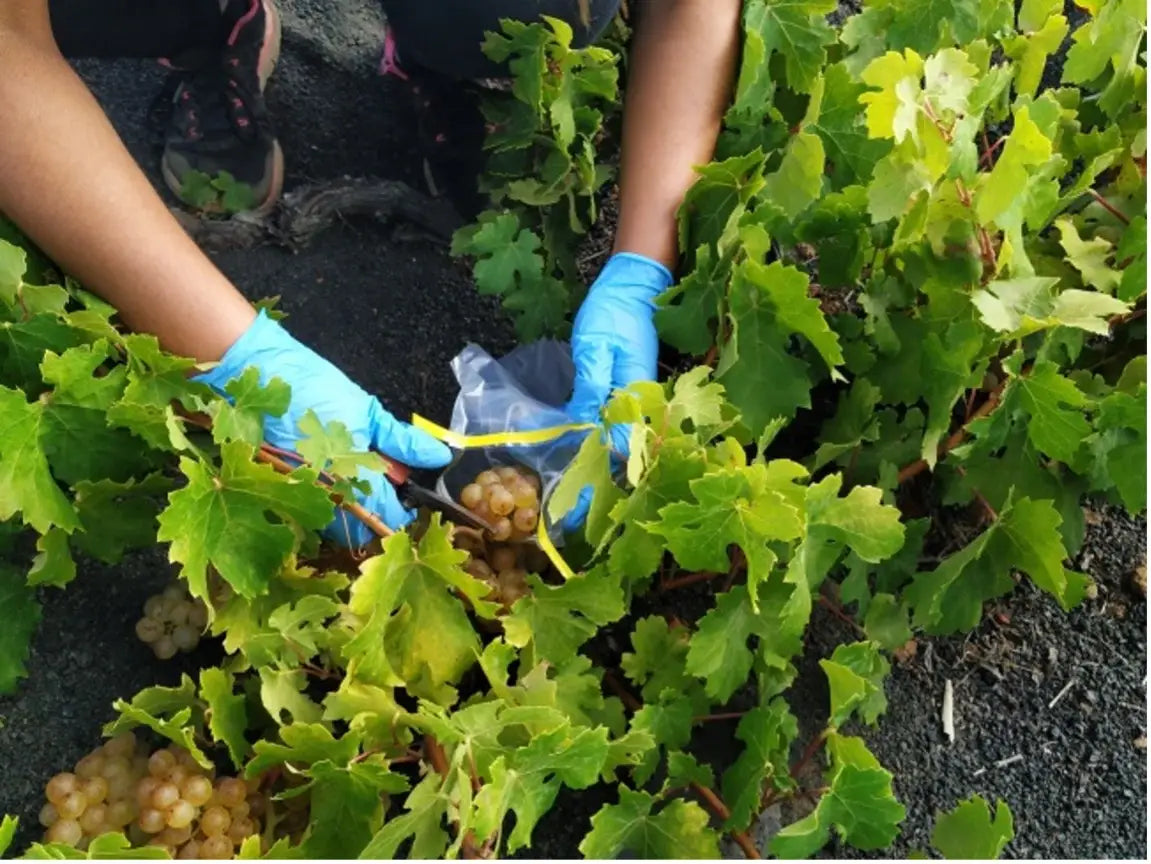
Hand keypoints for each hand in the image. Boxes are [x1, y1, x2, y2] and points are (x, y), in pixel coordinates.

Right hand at [195, 310, 452, 546]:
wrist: (253, 377)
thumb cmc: (312, 388)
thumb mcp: (365, 411)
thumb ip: (402, 441)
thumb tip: (439, 457)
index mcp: (352, 476)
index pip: (390, 516)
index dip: (405, 509)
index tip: (411, 496)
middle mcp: (325, 497)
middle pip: (363, 527)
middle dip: (378, 510)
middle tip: (386, 484)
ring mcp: (301, 499)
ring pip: (338, 524)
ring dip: (353, 508)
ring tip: (356, 475)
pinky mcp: (282, 494)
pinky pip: (314, 512)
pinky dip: (328, 501)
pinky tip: (331, 475)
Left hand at [562, 252, 673, 528]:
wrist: (635, 286)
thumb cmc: (615, 313)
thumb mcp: (596, 348)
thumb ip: (591, 388)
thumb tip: (582, 429)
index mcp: (637, 398)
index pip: (621, 452)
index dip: (599, 484)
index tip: (576, 512)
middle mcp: (640, 406)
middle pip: (621, 457)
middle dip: (595, 489)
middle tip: (564, 520)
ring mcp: (634, 402)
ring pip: (616, 447)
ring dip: (593, 474)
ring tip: (566, 503)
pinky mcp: (625, 395)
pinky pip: (611, 430)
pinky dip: (593, 449)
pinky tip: (575, 465)